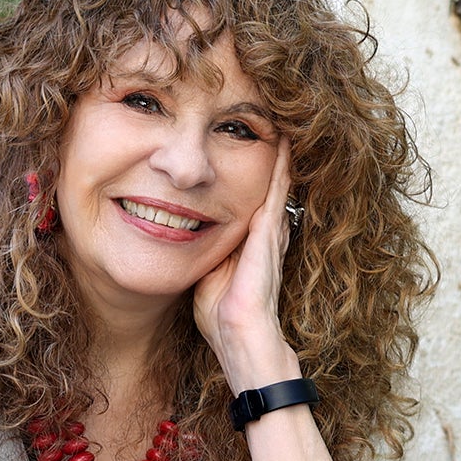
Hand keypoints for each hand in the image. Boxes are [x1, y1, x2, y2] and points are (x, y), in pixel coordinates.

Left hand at [192, 135, 300, 391]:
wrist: (239, 338)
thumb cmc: (220, 316)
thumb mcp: (204, 272)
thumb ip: (202, 251)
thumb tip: (176, 232)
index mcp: (251, 243)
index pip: (253, 198)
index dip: (254, 173)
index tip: (248, 143)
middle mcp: (266, 234)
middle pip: (271, 186)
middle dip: (274, 157)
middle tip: (277, 123)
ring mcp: (271, 233)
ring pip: (276, 183)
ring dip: (281, 155)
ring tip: (283, 123)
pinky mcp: (269, 236)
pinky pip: (276, 192)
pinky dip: (281, 167)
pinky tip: (282, 143)